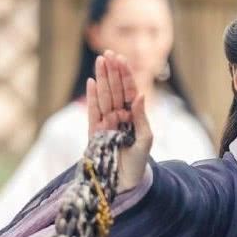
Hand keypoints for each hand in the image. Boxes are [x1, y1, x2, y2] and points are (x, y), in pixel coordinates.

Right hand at [87, 51, 152, 190]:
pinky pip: (92, 113)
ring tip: (99, 62)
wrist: (126, 183)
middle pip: (115, 90)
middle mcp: (119, 117)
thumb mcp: (145, 140)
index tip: (121, 58)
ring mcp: (106, 124)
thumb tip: (139, 95)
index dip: (125, 75)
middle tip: (108, 53)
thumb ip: (141, 118)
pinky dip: (92, 99)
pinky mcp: (94, 133)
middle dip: (112, 72)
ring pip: (104, 97)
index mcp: (133, 117)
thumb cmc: (139, 162)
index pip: (129, 91)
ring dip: (101, 80)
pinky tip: (91, 83)